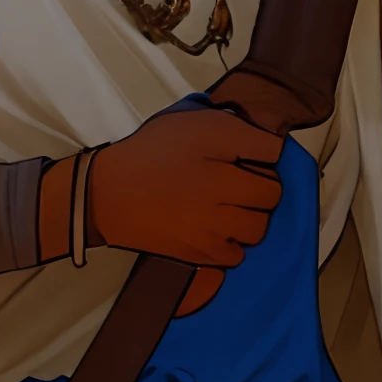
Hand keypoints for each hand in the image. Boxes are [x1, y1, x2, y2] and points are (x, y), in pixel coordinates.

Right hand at [88, 105, 283, 268]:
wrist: (108, 194)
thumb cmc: (151, 153)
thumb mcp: (192, 125)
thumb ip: (236, 130)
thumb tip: (270, 144)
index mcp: (222, 168)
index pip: (273, 159)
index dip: (265, 154)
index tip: (248, 153)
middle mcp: (223, 204)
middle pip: (271, 198)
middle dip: (261, 186)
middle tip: (238, 179)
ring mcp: (212, 234)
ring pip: (257, 230)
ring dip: (251, 216)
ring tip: (230, 206)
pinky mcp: (198, 256)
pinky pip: (234, 255)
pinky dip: (232, 243)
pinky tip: (216, 228)